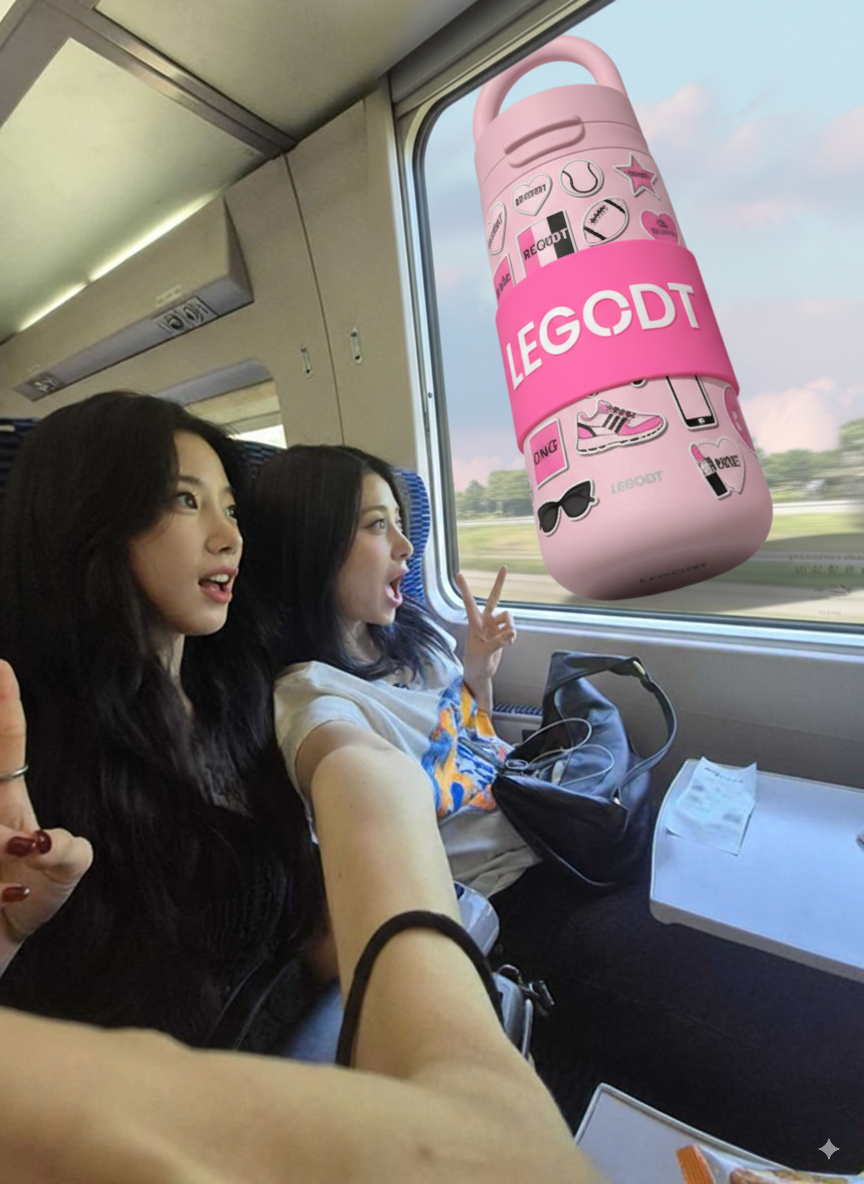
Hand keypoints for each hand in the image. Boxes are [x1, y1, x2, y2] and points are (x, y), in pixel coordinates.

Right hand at [0, 659, 92, 965]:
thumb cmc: (28, 903)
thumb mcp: (63, 877)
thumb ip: (70, 856)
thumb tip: (46, 842)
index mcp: (5, 804)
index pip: (5, 745)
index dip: (3, 705)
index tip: (1, 664)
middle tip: (13, 843)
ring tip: (11, 892)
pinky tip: (6, 900)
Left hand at [456, 567, 516, 712]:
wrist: (481, 673)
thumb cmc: (476, 662)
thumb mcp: (484, 653)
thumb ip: (497, 642)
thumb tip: (511, 632)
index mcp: (474, 623)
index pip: (469, 602)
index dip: (465, 589)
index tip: (459, 574)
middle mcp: (484, 621)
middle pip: (494, 598)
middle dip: (499, 583)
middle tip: (504, 567)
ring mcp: (493, 626)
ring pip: (508, 617)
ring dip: (511, 626)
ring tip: (509, 639)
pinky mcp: (501, 633)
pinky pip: (511, 628)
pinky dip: (512, 635)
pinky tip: (509, 643)